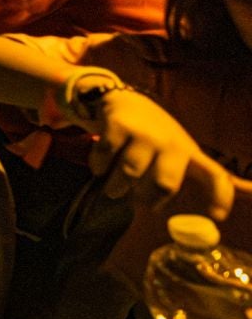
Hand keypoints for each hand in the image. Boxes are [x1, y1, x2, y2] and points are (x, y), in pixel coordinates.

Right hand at [90, 89, 251, 221]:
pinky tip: (102, 165)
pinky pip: (105, 160)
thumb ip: (211, 174)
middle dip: (146, 199)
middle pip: (165, 184)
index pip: (215, 175)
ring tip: (114, 186)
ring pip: (129, 175)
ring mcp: (145, 134)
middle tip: (138, 200)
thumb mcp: (186, 152)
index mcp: (191, 154)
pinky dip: (99, 168)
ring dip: (116, 187)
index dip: (220, 196)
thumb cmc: (159, 136)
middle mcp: (172, 144)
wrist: (125, 101)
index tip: (217, 217)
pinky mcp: (119, 127)